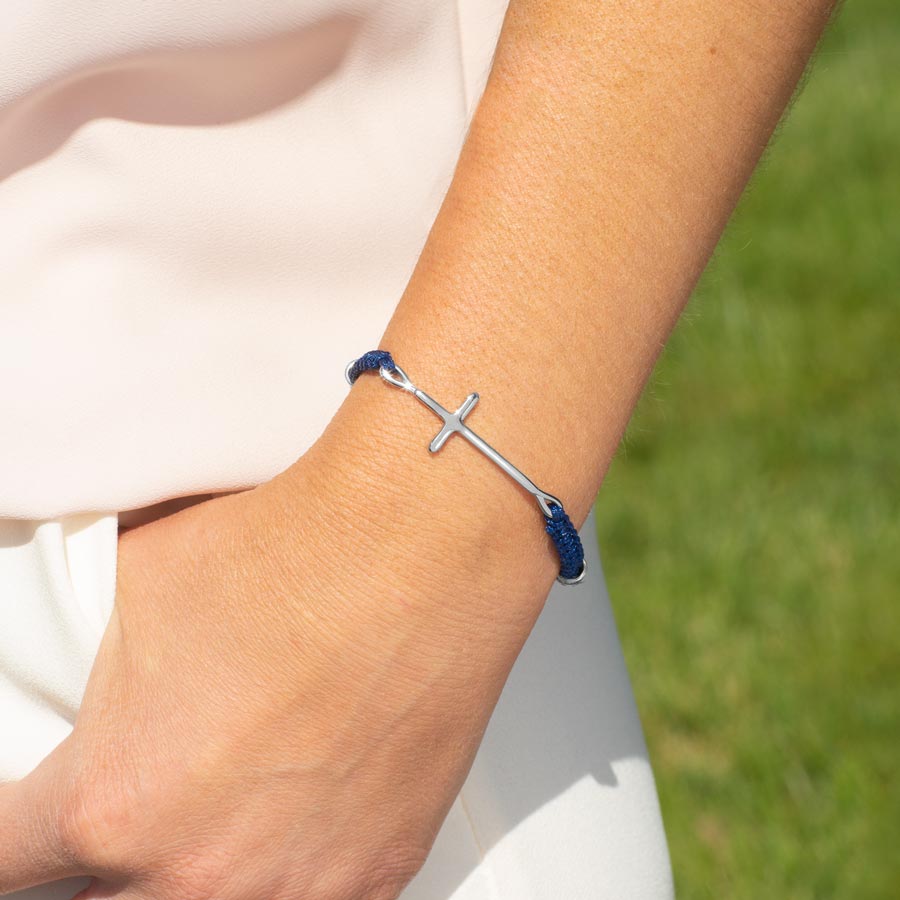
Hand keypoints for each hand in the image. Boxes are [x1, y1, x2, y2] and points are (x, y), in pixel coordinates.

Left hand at [0, 428, 549, 899]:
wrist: (418, 549)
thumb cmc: (299, 557)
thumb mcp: (135, 586)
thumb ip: (86, 662)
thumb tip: (77, 662)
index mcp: (115, 803)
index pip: (5, 859)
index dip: (9, 834)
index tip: (25, 823)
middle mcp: (200, 870)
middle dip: (105, 859)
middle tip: (141, 803)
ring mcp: (296, 885)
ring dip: (201, 869)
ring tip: (227, 800)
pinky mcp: (376, 873)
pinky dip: (291, 869)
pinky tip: (299, 808)